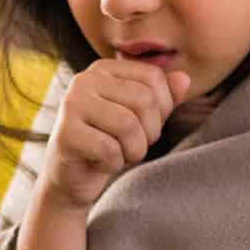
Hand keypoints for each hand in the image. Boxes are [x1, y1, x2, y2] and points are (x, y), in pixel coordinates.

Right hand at [38, 59, 192, 212]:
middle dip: (149, 132)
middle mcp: (84, 80)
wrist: (72, 179)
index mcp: (103, 70)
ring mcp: (71, 105)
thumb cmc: (108, 144)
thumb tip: (184, 79)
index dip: (163, 107)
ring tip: (120, 155)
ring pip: (128, 124)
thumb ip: (162, 98)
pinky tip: (99, 163)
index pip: (153, 76)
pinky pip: (109, 149)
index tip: (147, 126)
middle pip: (143, 100)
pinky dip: (114, 163)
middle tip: (133, 146)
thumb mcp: (141, 119)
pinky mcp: (65, 134)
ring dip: (134, 150)